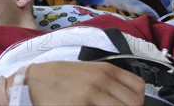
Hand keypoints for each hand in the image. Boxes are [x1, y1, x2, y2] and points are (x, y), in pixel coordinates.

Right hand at [20, 61, 144, 104]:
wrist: (35, 80)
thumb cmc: (65, 77)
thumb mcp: (92, 71)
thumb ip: (112, 81)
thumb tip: (131, 98)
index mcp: (108, 70)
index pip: (139, 88)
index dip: (138, 101)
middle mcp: (101, 80)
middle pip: (132, 104)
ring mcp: (90, 95)